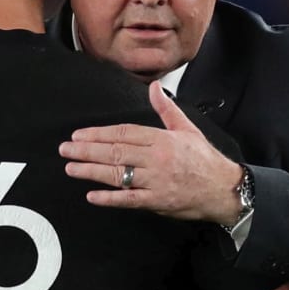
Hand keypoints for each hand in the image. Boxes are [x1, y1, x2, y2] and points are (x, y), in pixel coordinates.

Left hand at [59, 81, 244, 224]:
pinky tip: (92, 196)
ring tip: (71, 168)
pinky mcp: (158, 201)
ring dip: (91, 171)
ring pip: (118, 174)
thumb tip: (155, 87)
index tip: (79, 135)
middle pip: (116, 152)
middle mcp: (157, 158)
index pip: (124, 133)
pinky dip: (110, 199)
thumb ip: (166, 109)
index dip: (99, 134)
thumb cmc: (203, 159)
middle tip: (65, 149)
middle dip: (87, 150)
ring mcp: (156, 181)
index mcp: (162, 139)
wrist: (223, 189)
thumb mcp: (187, 129)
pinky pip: (129, 200)